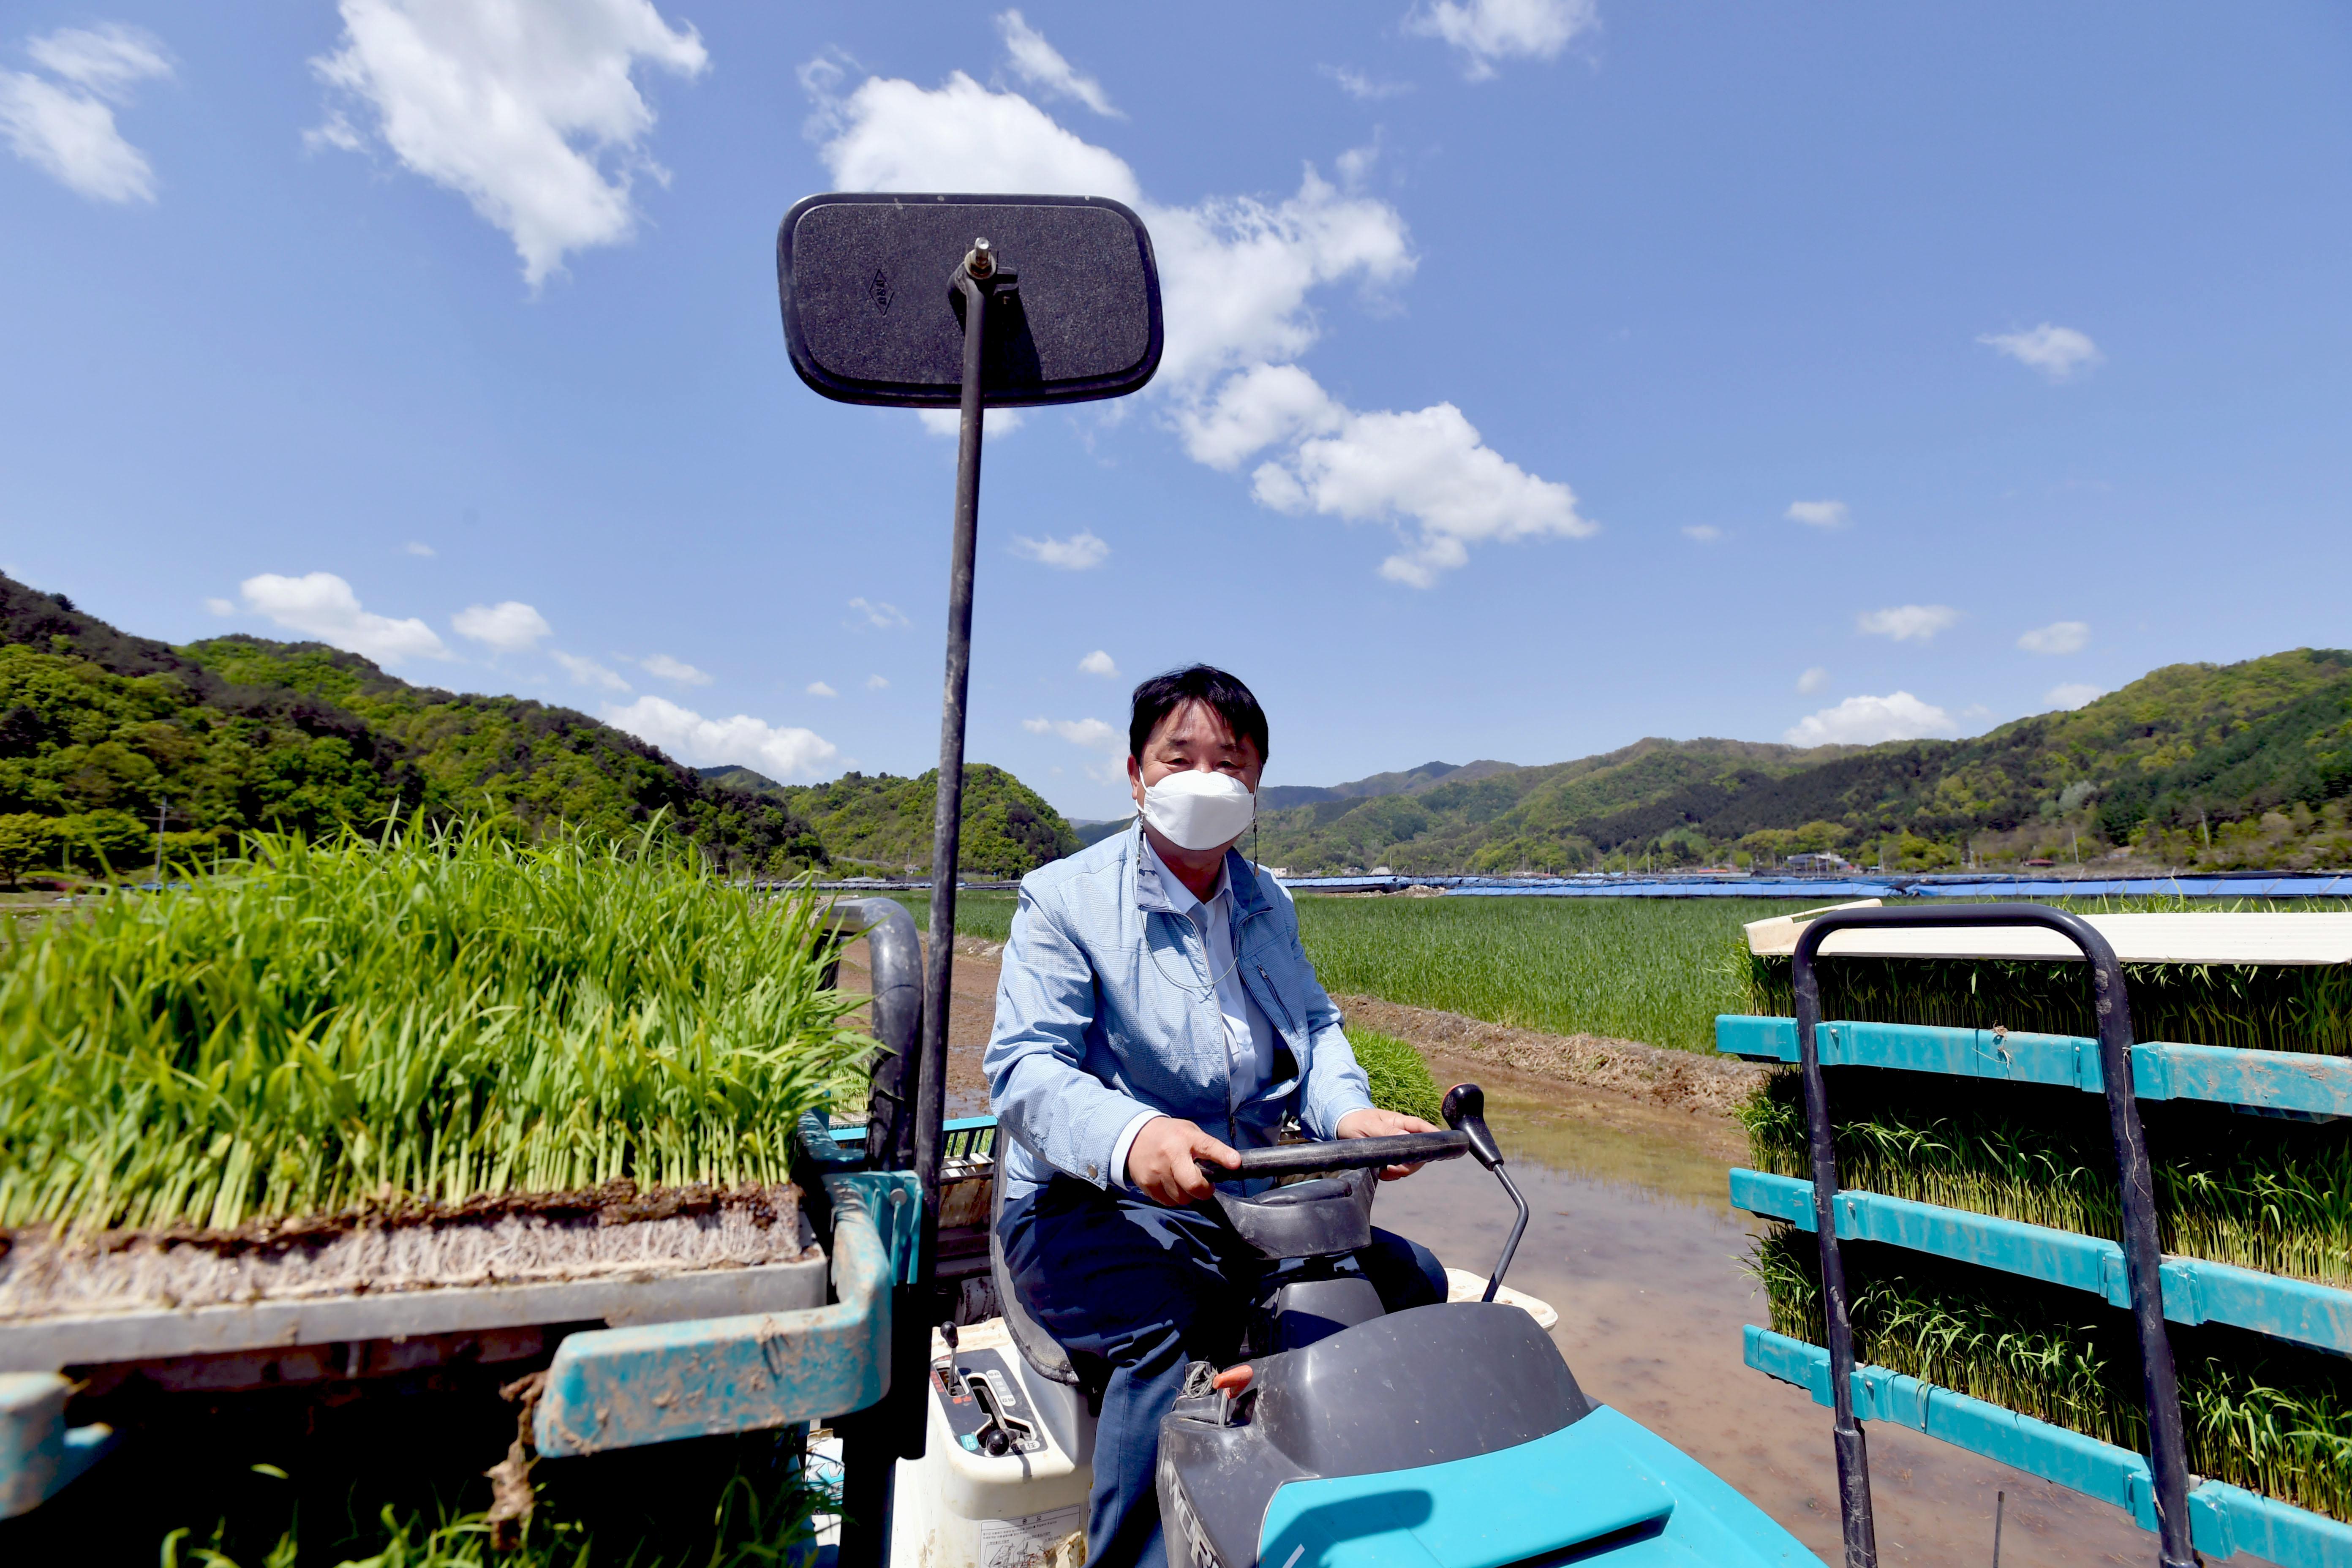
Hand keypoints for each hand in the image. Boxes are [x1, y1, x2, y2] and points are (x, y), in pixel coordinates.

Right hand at [1126, 1117, 1240, 1205]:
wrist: (1134, 1136)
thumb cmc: (1170, 1136)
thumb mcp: (1190, 1133)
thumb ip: (1207, 1147)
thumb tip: (1230, 1165)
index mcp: (1187, 1138)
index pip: (1208, 1147)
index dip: (1223, 1156)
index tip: (1235, 1163)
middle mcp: (1171, 1155)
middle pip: (1193, 1184)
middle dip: (1204, 1191)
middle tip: (1205, 1187)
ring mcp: (1157, 1171)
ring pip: (1181, 1198)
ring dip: (1187, 1195)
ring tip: (1183, 1182)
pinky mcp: (1146, 1184)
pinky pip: (1167, 1202)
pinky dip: (1172, 1197)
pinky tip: (1169, 1184)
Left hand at [1336, 1108, 1437, 1180]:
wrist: (1341, 1128)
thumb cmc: (1356, 1121)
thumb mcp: (1369, 1124)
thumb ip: (1387, 1130)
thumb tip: (1406, 1136)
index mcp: (1400, 1122)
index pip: (1422, 1127)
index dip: (1434, 1136)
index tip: (1441, 1146)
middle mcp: (1402, 1135)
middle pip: (1420, 1151)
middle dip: (1413, 1163)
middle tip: (1395, 1168)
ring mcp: (1398, 1148)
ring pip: (1412, 1163)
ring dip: (1402, 1171)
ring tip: (1386, 1171)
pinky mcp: (1390, 1159)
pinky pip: (1399, 1171)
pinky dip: (1393, 1176)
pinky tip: (1382, 1174)